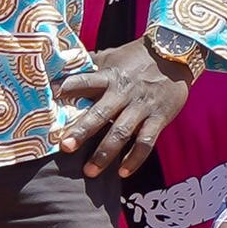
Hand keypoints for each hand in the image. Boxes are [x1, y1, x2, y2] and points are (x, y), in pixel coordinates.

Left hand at [55, 38, 193, 178]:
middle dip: (82, 131)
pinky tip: (122, 173)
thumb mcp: (112, 56)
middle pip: (100, 113)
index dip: (67, 88)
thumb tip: (62, 66)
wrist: (176, 54)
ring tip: (89, 171)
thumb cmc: (137, 57)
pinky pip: (146, 142)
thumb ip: (90, 65)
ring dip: (105, 153)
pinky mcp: (158, 118)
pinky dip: (135, 159)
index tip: (50, 97)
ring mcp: (141, 107)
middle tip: (64, 147)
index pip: (84, 81)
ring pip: (121, 132)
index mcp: (109, 76)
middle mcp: (123, 92)